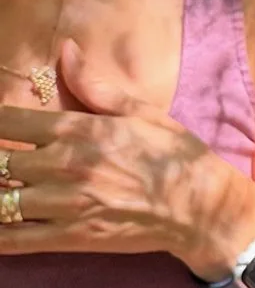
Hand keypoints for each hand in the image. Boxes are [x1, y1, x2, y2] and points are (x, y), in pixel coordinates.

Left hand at [0, 39, 254, 268]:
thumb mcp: (140, 111)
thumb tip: (65, 49)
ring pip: (1, 200)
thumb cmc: (174, 155)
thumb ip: (94, 84)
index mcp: (79, 130)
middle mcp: (66, 165)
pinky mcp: (73, 238)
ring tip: (0, 186)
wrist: (202, 208)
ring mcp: (67, 205)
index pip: (8, 122)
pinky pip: (17, 239)